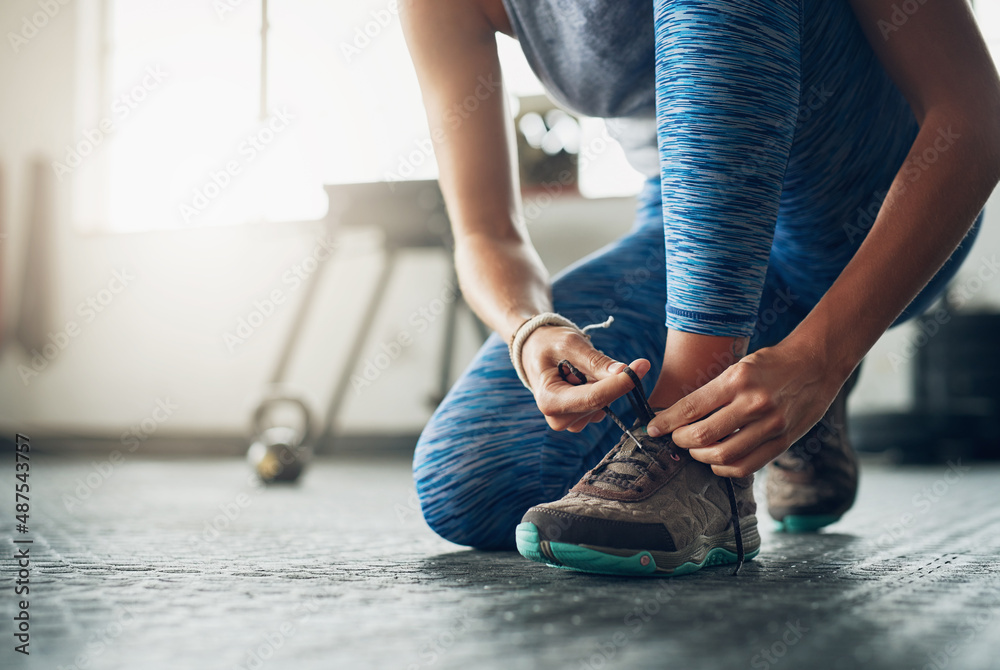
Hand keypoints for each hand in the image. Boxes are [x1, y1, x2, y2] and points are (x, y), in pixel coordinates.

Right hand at [521, 326, 650, 431]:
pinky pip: (602, 406)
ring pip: (604, 404)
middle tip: (605, 358)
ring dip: (601, 384)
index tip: (642, 365)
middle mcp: (558, 418)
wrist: (533, 351)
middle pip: (600, 402)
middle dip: (611, 381)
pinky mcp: (579, 420)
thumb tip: (624, 372)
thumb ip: (596, 360)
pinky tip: (583, 378)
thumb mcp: (570, 344)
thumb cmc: (548, 344)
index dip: (620, 383)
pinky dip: (600, 389)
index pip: (594, 398)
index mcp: (549, 400)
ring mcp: (569, 422)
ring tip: (579, 368)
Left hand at [646, 339, 850, 476]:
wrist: (816, 364)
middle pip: (703, 436)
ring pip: (723, 455)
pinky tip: (717, 461)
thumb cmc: (771, 363)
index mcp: (737, 380)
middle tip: (675, 438)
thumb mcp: (739, 366)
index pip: (691, 407)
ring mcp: (770, 425)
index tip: (652, 429)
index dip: (666, 422)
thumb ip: (714, 392)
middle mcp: (753, 403)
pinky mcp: (783, 441)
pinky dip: (725, 468)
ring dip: (701, 456)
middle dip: (681, 441)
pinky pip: (747, 466)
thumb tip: (681, 416)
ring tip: (695, 449)